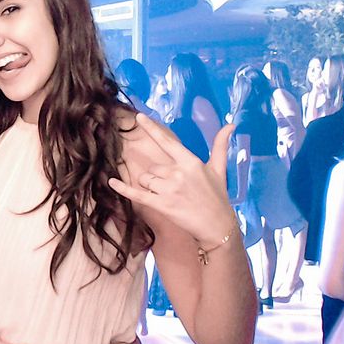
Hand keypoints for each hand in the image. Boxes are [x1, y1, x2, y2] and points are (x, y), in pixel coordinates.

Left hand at [112, 114, 235, 247]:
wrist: (217, 226)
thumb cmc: (218, 196)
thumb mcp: (219, 169)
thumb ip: (220, 146)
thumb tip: (231, 124)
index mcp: (190, 162)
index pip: (167, 142)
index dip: (151, 128)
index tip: (138, 117)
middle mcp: (177, 173)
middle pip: (152, 167)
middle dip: (158, 176)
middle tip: (176, 189)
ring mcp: (168, 190)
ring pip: (145, 180)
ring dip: (150, 186)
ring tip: (170, 197)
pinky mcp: (161, 205)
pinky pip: (136, 194)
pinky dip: (123, 188)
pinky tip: (111, 182)